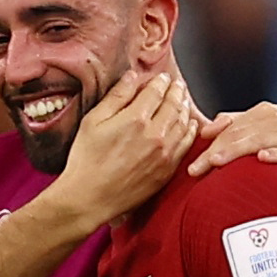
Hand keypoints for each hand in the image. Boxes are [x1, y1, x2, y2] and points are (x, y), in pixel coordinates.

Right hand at [55, 71, 197, 230]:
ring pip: (184, 123)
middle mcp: (155, 134)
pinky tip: (189, 125)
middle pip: (174, 104)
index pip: (156, 91)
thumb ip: (116, 97)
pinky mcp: (167, 170)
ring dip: (185, 108)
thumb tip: (132, 77)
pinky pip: (187, 145)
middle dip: (176, 91)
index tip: (162, 78)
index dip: (161, 81)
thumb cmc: (86, 161)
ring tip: (183, 100)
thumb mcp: (93, 122)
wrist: (89, 199)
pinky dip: (191, 130)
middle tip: (177, 85)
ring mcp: (164, 153)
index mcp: (135, 119)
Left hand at [188, 102, 276, 195]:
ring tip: (217, 162)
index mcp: (262, 113)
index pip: (228, 129)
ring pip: (259, 141)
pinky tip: (263, 159)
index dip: (208, 143)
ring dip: (236, 151)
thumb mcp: (263, 131)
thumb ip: (236, 127)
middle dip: (214, 152)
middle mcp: (275, 118)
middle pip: (238, 135)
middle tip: (195, 169)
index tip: (190, 162)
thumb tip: (204, 129)